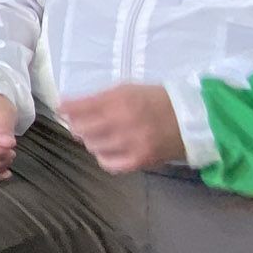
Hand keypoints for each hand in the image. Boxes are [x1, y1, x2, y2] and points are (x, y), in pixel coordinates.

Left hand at [57, 85, 184, 174]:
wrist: (192, 120)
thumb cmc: (158, 100)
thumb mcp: (130, 89)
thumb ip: (102, 97)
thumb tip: (74, 105)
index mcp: (121, 99)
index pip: (82, 106)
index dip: (67, 108)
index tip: (60, 108)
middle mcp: (123, 121)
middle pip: (82, 128)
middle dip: (77, 125)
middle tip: (80, 123)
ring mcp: (131, 143)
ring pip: (93, 146)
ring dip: (90, 140)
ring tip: (97, 135)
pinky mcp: (139, 160)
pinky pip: (109, 163)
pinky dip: (103, 157)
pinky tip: (107, 150)